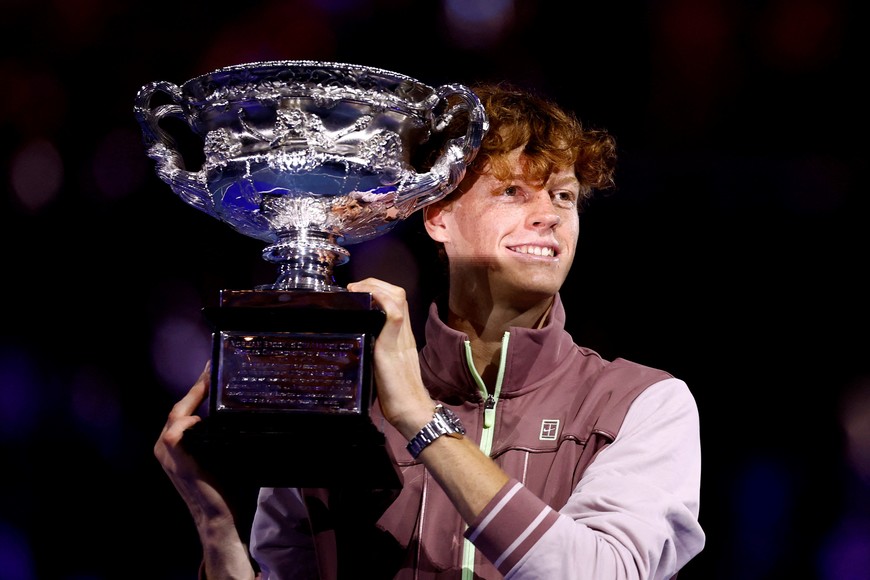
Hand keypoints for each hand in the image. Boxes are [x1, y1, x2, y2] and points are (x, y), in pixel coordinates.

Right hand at [154, 362, 232, 525]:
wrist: (218, 517)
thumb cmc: (224, 490)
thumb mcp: (220, 454)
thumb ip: (220, 435)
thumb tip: (244, 413)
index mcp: (174, 446)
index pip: (184, 411)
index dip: (196, 390)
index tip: (211, 370)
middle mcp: (165, 448)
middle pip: (179, 408)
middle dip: (196, 386)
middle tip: (214, 368)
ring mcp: (167, 454)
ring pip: (177, 415)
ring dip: (194, 396)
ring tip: (212, 381)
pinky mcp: (175, 459)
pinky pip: (177, 432)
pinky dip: (188, 422)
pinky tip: (202, 416)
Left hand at [347, 278, 436, 438]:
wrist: (411, 411)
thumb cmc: (397, 396)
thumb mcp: (382, 368)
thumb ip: (373, 355)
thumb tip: (349, 353)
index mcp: (401, 337)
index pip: (396, 301)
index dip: (377, 290)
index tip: (357, 292)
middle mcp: (404, 333)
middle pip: (397, 293)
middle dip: (375, 282)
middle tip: (354, 288)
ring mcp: (401, 338)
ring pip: (397, 297)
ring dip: (375, 287)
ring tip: (356, 290)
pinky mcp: (394, 346)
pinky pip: (394, 315)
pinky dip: (381, 301)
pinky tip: (367, 300)